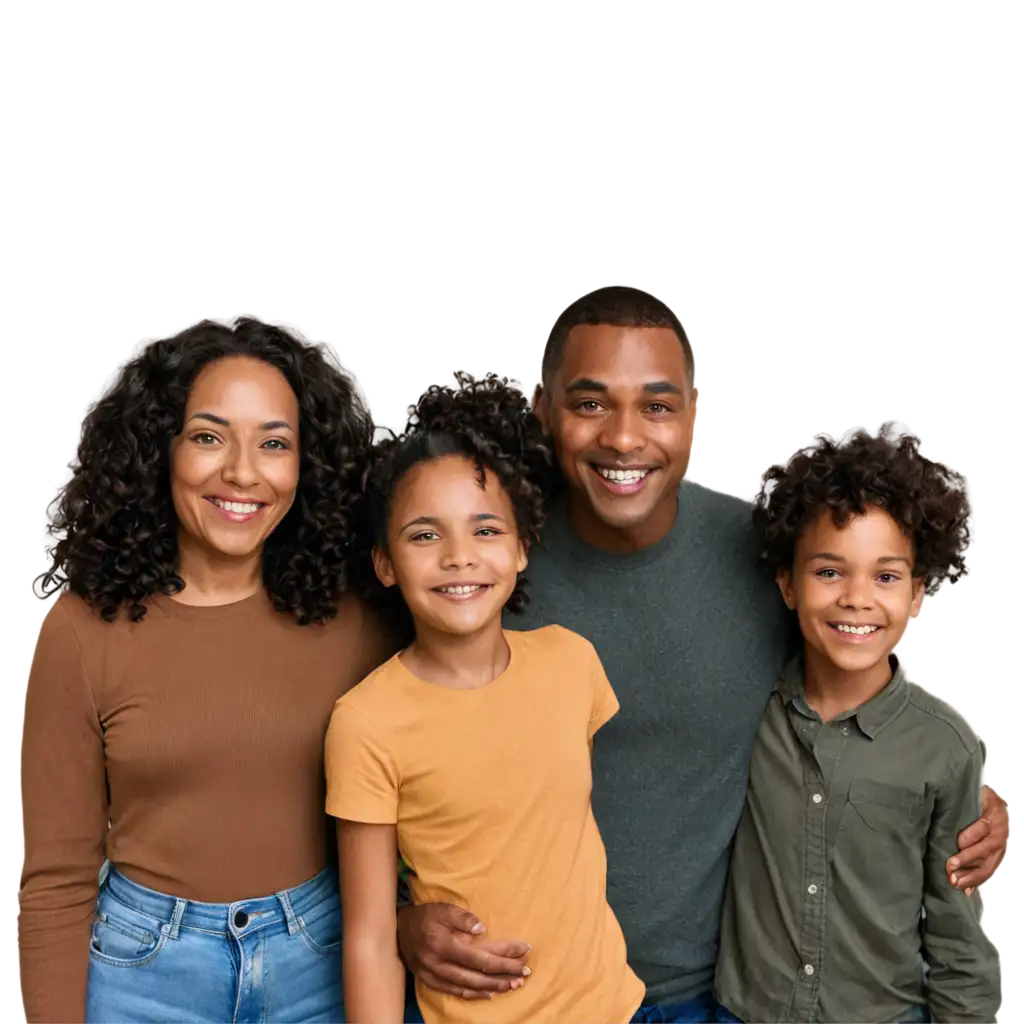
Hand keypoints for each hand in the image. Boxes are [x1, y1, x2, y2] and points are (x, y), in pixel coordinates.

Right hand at [397, 903, 530, 1000]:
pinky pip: (457, 992)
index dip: (504, 953)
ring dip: (495, 986)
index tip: (524, 950)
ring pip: (471, 986)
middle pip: (479, 973)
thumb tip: (482, 929)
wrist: (398, 932)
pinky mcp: (432, 982)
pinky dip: (475, 994)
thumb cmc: (425, 917)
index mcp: (445, 943)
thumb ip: (462, 918)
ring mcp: (436, 976)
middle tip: (525, 971)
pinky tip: (490, 992)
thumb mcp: (442, 908)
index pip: (482, 953)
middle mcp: (441, 963)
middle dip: (505, 972)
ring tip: (514, 983)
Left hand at [947, 785, 1007, 894]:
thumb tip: (955, 794)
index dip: (969, 837)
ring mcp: (999, 851)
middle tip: (950, 867)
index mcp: (993, 818)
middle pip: (983, 850)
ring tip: (954, 882)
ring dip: (970, 877)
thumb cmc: (991, 801)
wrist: (1011, 813)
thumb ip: (975, 797)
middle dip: (966, 860)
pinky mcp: (998, 861)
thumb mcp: (985, 794)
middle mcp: (998, 837)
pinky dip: (977, 884)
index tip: (958, 843)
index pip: (981, 829)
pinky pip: (989, 873)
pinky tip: (967, 891)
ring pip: (987, 867)